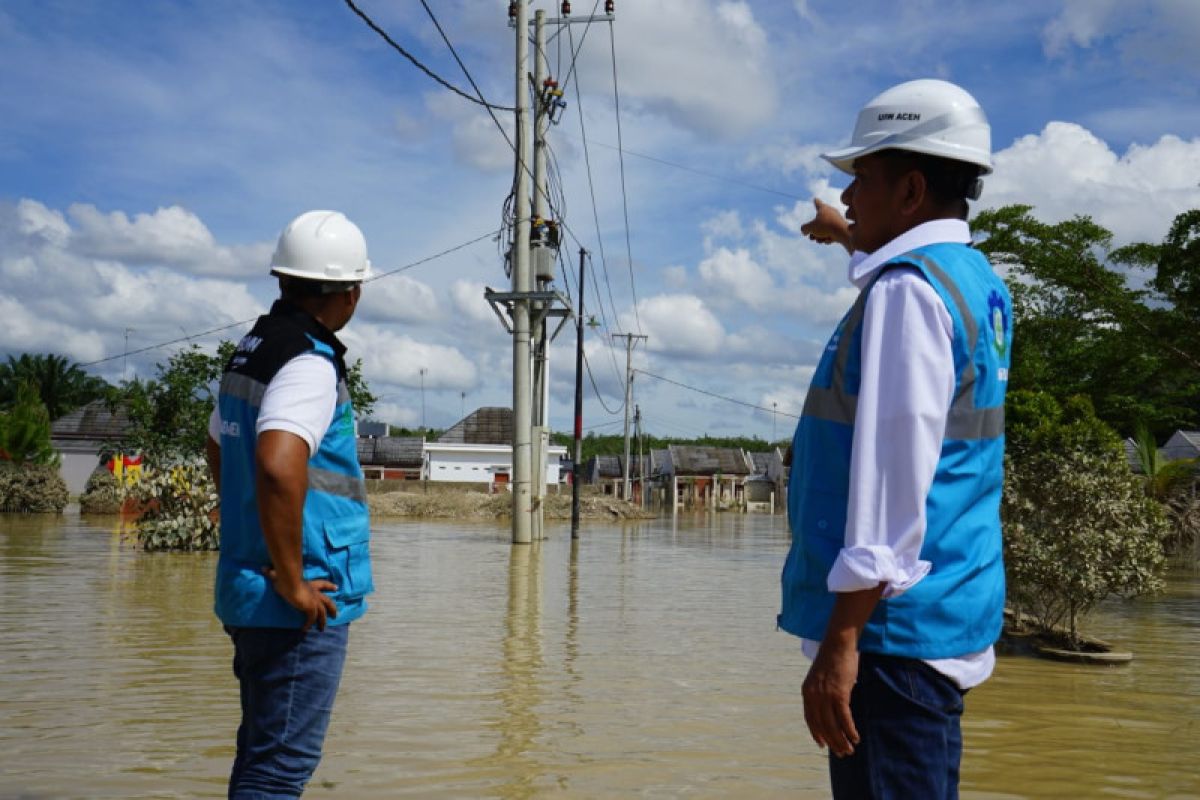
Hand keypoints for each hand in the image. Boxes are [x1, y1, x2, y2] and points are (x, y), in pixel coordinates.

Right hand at [263, 567, 338, 631]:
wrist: (289, 581)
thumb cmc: (285, 577)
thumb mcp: (281, 575)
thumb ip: (273, 573)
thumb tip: (263, 568)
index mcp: (311, 584)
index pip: (323, 584)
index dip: (329, 586)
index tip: (336, 588)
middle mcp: (315, 593)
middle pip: (328, 601)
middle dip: (332, 608)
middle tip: (335, 615)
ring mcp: (314, 601)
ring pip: (322, 613)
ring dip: (322, 621)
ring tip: (322, 628)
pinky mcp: (311, 608)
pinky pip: (311, 619)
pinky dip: (309, 624)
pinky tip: (305, 629)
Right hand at [800, 198, 850, 251]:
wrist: (843, 233)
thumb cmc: (826, 227)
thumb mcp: (810, 228)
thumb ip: (804, 228)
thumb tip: (805, 231)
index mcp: (823, 208)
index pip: (817, 203)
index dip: (815, 201)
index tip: (815, 199)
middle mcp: (831, 212)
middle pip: (818, 221)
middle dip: (813, 230)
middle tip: (811, 236)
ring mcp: (836, 220)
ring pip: (824, 229)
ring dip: (819, 236)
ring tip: (819, 240)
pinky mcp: (840, 228)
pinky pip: (831, 233)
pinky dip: (828, 238)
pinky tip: (828, 240)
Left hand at [801, 638, 860, 756]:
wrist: (838, 644)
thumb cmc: (832, 658)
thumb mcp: (820, 677)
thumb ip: (821, 692)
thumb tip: (830, 708)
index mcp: (806, 692)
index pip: (810, 718)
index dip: (816, 733)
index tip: (822, 744)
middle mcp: (814, 696)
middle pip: (822, 725)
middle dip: (832, 741)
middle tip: (840, 753)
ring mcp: (826, 696)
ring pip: (833, 725)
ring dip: (841, 740)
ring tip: (849, 750)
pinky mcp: (839, 694)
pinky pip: (844, 719)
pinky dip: (850, 731)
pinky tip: (855, 738)